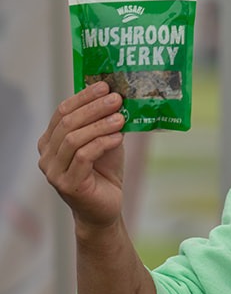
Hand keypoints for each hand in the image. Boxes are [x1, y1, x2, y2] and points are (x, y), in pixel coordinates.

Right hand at [38, 82, 126, 230]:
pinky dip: (102, 143)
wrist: (107, 207)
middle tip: (117, 99)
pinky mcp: (67, 185)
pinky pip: (83, 156)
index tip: (105, 86)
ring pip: (74, 139)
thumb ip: (102, 121)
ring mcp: (54, 172)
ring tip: (121, 117)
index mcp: (50, 141)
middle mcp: (47, 156)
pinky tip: (119, 137)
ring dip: (100, 125)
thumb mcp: (103, 140)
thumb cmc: (104, 171)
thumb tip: (114, 94)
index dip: (83, 97)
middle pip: (68, 123)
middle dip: (94, 108)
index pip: (62, 111)